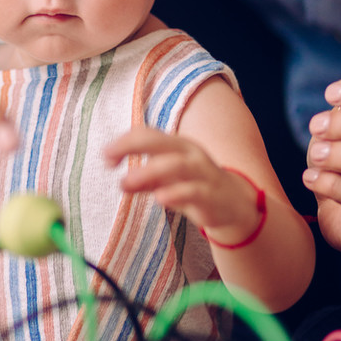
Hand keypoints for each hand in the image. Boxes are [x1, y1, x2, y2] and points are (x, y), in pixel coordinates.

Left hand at [103, 127, 260, 243]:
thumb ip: (145, 180)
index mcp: (177, 146)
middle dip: (131, 146)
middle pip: (158, 142)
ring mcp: (203, 173)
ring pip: (176, 165)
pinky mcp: (212, 195)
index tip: (106, 158)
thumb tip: (121, 181)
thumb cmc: (195, 187)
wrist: (235, 205)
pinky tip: (159, 199)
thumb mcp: (167, 182)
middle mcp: (190, 154)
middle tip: (108, 160)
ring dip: (148, 171)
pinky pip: (194, 191)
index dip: (123, 143)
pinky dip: (176, 193)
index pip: (146, 135)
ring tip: (125, 183)